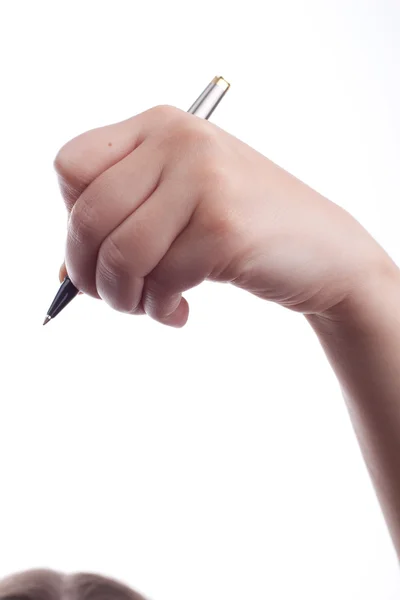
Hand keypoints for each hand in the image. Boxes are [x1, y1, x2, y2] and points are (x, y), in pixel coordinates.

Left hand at [55, 105, 391, 326]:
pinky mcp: (224, 226)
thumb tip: (61, 272)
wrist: (324, 251)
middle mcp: (179, 140)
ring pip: (121, 252)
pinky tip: (179, 311)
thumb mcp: (180, 207)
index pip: (72, 166)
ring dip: (122, 297)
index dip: (73, 217)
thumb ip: (123, 222)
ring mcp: (204, 180)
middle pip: (88, 214)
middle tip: (108, 297)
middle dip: (87, 271)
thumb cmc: (244, 230)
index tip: (97, 249)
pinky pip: (161, 279)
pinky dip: (159, 308)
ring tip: (147, 307)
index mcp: (161, 126)